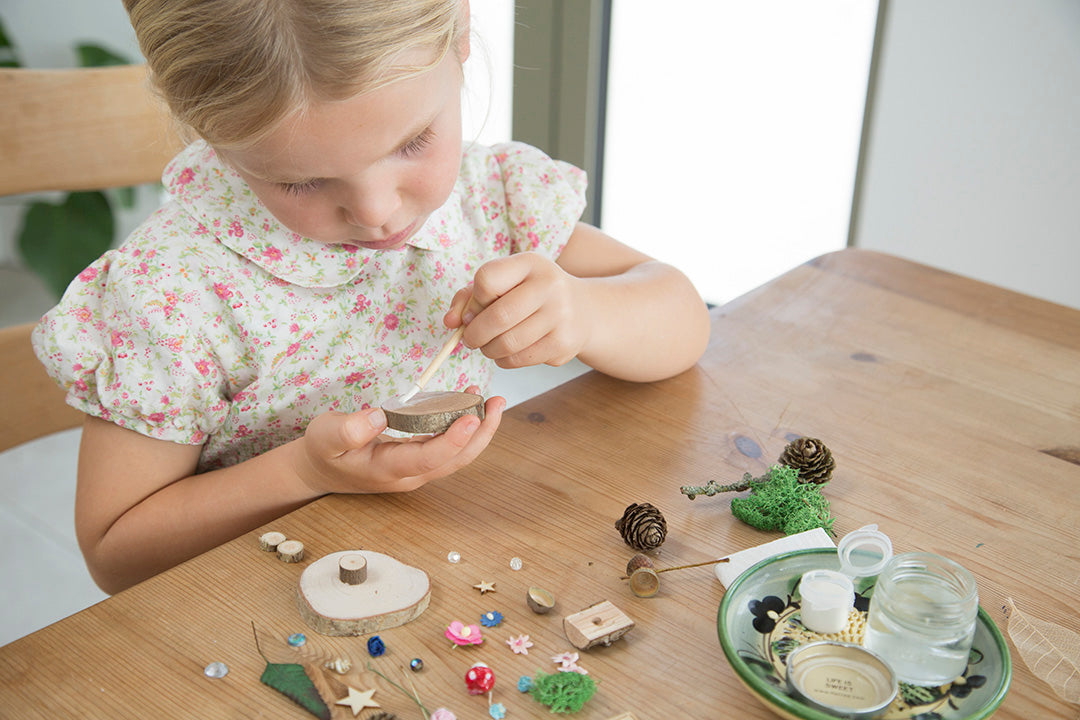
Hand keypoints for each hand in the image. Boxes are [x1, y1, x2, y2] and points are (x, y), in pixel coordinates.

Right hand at [293, 389, 504, 494]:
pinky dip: (465, 427)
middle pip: (455, 460)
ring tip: (493, 401)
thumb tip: (379, 416)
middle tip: (497, 402)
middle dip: (481, 434)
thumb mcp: (324, 436)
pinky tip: (471, 404)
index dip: (452, 441)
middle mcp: (409, 474)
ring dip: (479, 430)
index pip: (427, 459)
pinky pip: (449, 447)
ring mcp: (417, 470)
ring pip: (457, 455)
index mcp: (387, 469)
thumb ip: (348, 429)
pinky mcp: (420, 460)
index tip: (472, 418)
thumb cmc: (323, 451)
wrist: (321, 471)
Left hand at [446, 252, 590, 368]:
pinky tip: (507, 352)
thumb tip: (450, 322)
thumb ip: (469, 297)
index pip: (486, 280)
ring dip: (488, 350)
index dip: (474, 299)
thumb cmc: (531, 295)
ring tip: (488, 346)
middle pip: (497, 317)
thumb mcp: (505, 283)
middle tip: (470, 338)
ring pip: (507, 343)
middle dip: (474, 334)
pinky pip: (520, 359)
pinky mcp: (563, 344)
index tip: (476, 308)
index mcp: (530, 263)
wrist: (582, 310)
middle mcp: (550, 286)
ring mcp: (560, 316)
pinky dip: (505, 360)